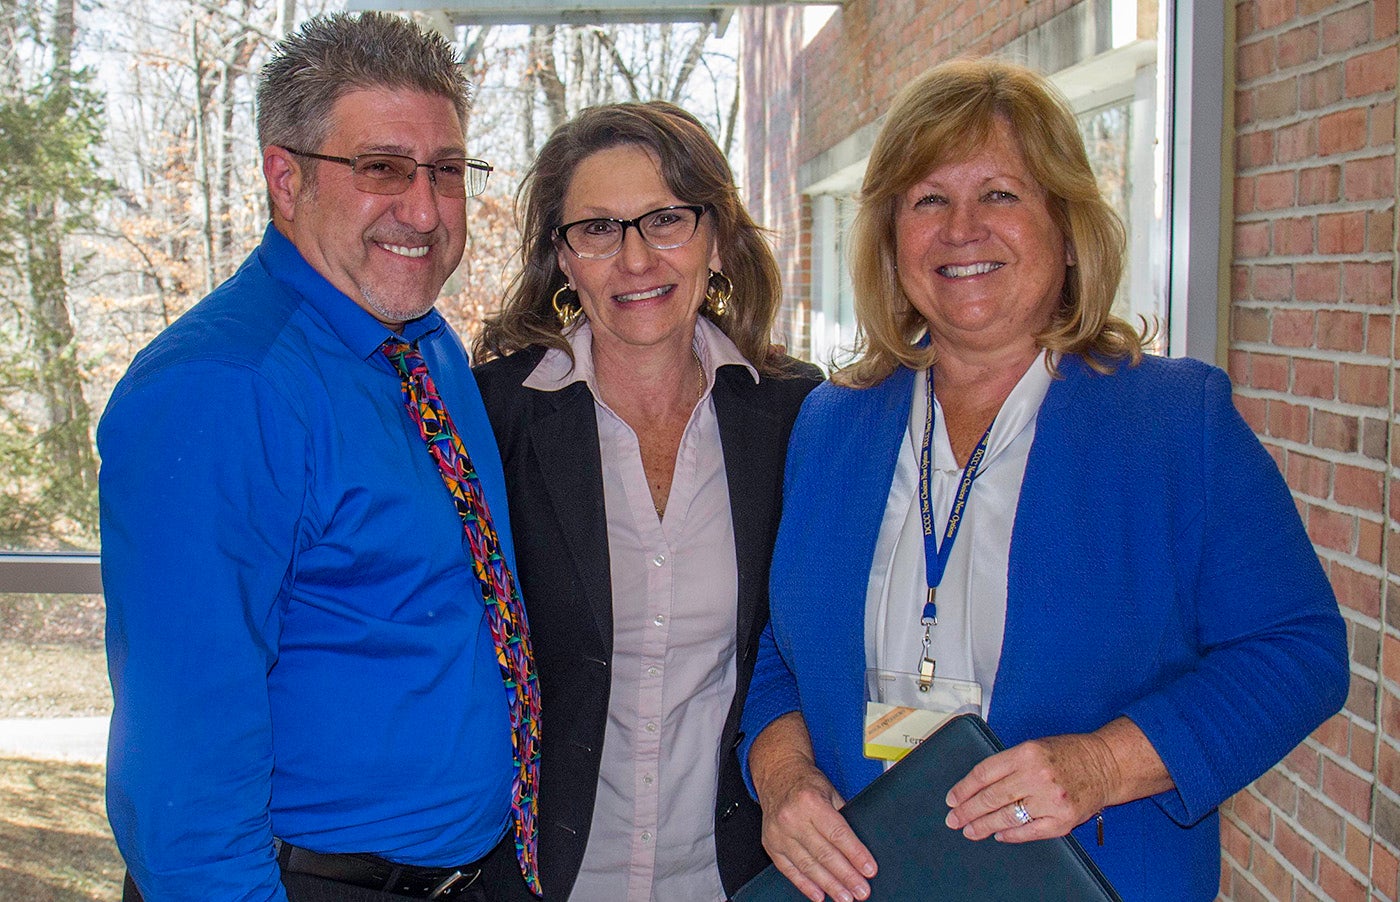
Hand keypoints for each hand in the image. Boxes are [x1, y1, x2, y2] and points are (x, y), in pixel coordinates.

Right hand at [759, 760, 874, 901]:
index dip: (855, 854)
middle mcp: (792, 818)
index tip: (869, 870)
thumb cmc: (806, 784)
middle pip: (824, 853)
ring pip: (808, 865)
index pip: (837, 833)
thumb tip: (860, 848)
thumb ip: (843, 817)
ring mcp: (779, 833)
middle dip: (846, 875)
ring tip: (845, 896)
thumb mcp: (830, 792)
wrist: (777, 776)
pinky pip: (789, 870)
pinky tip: (819, 894)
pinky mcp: (771, 844)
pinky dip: (805, 884)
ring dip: (829, 885)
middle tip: (861, 890)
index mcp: (810, 802)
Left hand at [944, 732, 1117, 842]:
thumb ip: (1008, 764)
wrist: (1106, 764)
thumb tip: (977, 786)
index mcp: (1026, 754)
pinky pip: (1030, 831)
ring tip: (970, 831)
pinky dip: (1012, 835)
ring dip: (984, 826)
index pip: (984, 773)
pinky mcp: (1063, 819)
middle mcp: (1037, 776)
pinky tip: (999, 835)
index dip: (964, 788)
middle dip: (968, 811)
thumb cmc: (1068, 753)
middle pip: (992, 797)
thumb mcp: (1033, 747)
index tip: (952, 799)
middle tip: (954, 819)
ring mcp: (1051, 799)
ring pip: (1007, 817)